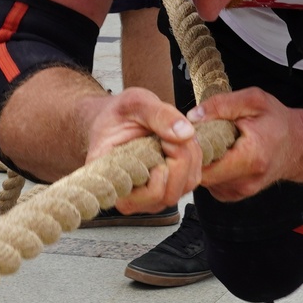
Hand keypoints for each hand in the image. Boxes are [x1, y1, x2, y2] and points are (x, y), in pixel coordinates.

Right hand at [82, 87, 200, 214]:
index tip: (162, 143)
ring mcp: (149, 196)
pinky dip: (193, 158)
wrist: (121, 118)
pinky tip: (179, 142)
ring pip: (182, 189)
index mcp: (109, 178)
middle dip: (179, 159)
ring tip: (172, 136)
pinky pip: (191, 180)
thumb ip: (159, 115)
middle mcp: (128, 196)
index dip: (157, 174)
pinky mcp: (167, 188)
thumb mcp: (135, 102)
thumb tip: (186, 133)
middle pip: (166, 195)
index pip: (134, 201)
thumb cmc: (120, 113)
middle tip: (170, 134)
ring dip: (188, 157)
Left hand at [189, 88, 302, 201]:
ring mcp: (240, 191)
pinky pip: (211, 183)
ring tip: (213, 144)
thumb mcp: (254, 100)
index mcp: (250, 156)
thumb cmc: (276, 122)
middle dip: (194, 155)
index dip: (192, 149)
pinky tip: (220, 155)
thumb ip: (222, 105)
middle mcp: (246, 181)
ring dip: (202, 162)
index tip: (191, 133)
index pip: (203, 165)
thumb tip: (193, 117)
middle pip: (200, 174)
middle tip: (199, 136)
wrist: (298, 146)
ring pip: (203, 180)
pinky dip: (210, 169)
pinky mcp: (235, 195)